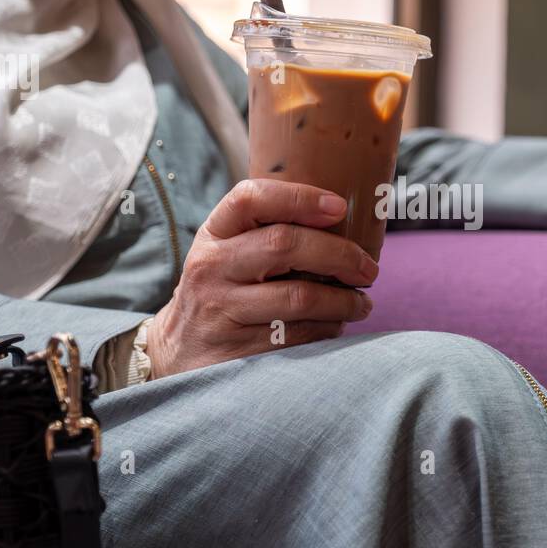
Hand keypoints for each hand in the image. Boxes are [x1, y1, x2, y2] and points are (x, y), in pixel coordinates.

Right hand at [147, 179, 377, 377]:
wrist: (178, 349)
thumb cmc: (222, 290)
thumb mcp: (228, 253)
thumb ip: (268, 231)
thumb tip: (344, 222)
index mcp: (214, 233)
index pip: (251, 198)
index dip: (300, 198)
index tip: (340, 207)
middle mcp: (212, 266)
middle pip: (284, 244)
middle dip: (339, 254)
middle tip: (369, 268)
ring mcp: (221, 309)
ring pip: (298, 296)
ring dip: (342, 300)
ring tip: (361, 303)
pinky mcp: (236, 348)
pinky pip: (296, 335)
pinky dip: (327, 328)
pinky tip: (336, 325)